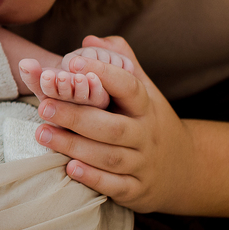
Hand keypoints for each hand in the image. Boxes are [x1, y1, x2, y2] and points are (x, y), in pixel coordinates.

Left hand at [32, 36, 194, 212]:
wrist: (186, 168)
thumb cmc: (151, 121)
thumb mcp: (145, 91)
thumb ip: (121, 63)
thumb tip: (91, 39)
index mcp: (147, 106)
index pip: (128, 87)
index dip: (102, 72)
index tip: (72, 62)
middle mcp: (147, 135)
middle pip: (112, 127)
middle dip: (76, 117)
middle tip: (43, 106)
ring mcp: (143, 164)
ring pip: (110, 157)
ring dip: (74, 147)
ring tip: (42, 133)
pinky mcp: (137, 190)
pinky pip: (115, 186)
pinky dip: (93, 178)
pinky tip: (68, 168)